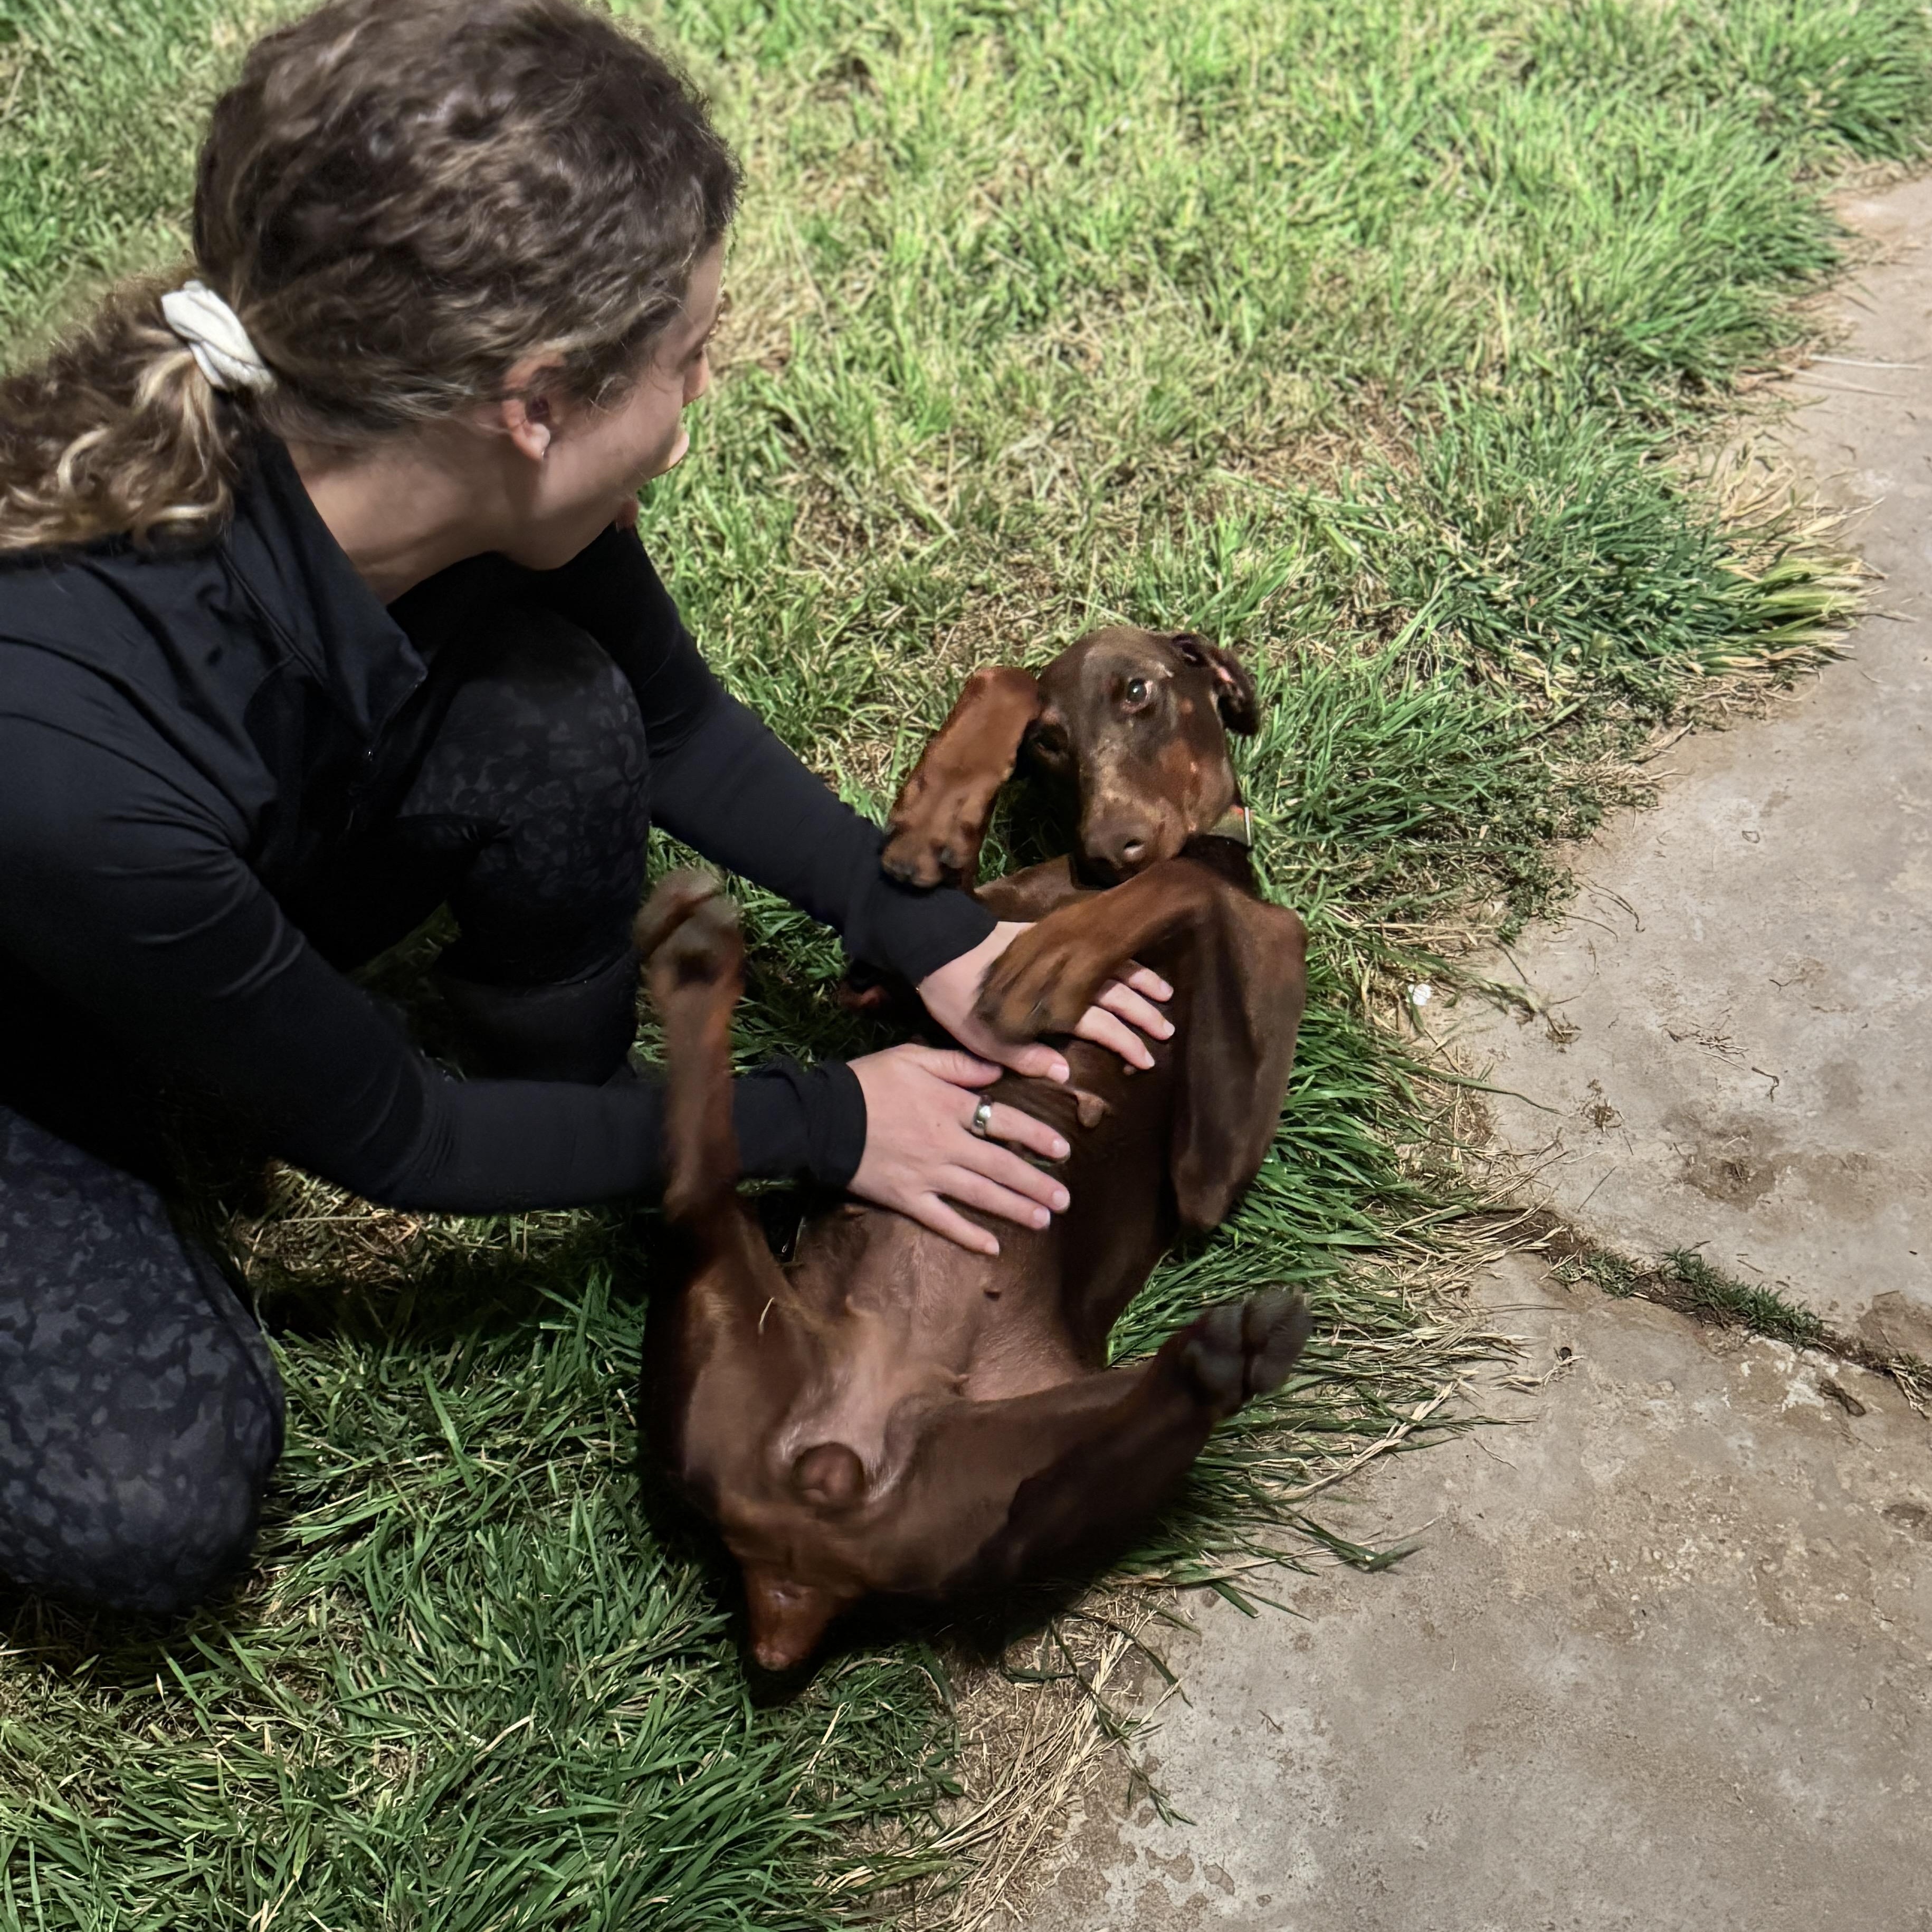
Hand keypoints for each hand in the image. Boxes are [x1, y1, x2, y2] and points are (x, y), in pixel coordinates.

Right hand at [848, 1045, 1071, 1255]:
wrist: (821, 1117)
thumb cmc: (867, 1082)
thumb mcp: (913, 1058)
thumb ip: (959, 1065)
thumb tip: (997, 1071)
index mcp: (950, 1106)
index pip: (1006, 1121)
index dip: (1037, 1136)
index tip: (1063, 1149)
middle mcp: (947, 1143)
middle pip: (1001, 1166)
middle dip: (1037, 1183)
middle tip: (1065, 1199)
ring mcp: (928, 1174)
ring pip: (981, 1195)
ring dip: (1015, 1208)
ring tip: (1044, 1220)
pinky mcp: (907, 1198)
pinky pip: (943, 1221)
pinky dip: (968, 1235)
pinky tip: (993, 1248)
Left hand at [916, 921, 1172, 1080]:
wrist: (938, 943)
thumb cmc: (954, 996)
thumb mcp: (983, 1037)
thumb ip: (1025, 1056)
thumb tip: (1066, 1073)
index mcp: (1049, 1002)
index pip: (1099, 1025)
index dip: (1125, 1043)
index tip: (1145, 1060)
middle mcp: (1062, 974)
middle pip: (1115, 995)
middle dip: (1143, 1016)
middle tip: (1167, 1033)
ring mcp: (1059, 950)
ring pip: (1112, 968)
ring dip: (1141, 983)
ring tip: (1165, 998)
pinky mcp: (1050, 934)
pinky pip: (1095, 945)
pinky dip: (1119, 956)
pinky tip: (1132, 963)